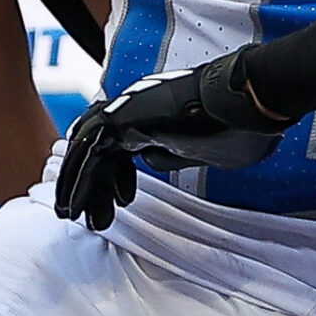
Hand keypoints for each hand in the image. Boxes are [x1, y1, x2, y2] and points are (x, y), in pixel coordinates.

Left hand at [52, 52, 288, 225]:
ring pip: (89, 150)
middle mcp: (137, 110)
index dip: (117, 178)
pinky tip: (74, 203)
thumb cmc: (240, 125)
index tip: (123, 203)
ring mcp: (128, 110)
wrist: (244, 99)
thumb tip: (151, 160)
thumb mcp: (206, 151)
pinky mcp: (123, 116)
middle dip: (92, 186)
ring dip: (78, 184)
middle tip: (86, 216)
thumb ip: (176, 154)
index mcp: (157, 117)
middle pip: (101, 151)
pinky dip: (79, 178)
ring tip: (71, 215)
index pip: (123, 148)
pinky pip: (89, 151)